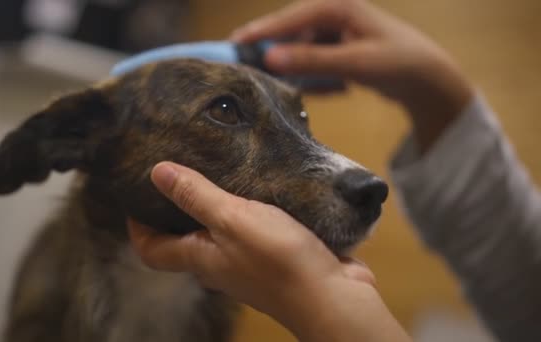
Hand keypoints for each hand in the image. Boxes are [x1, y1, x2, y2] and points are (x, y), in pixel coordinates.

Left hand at [128, 161, 410, 341]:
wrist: (332, 295)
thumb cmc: (278, 258)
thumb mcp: (232, 218)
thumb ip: (195, 195)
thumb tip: (156, 173)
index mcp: (200, 258)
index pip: (152, 250)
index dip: (137, 227)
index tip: (137, 197)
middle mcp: (219, 265)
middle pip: (184, 241)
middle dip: (176, 210)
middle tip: (179, 173)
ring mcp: (248, 264)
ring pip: (220, 235)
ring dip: (215, 208)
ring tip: (219, 172)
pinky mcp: (275, 257)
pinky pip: (251, 233)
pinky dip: (247, 212)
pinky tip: (259, 188)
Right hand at [231, 0, 474, 151]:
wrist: (428, 79)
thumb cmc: (397, 62)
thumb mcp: (354, 62)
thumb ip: (312, 61)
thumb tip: (269, 59)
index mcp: (338, 7)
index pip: (291, 18)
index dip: (262, 31)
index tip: (234, 43)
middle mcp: (335, 15)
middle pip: (292, 31)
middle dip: (269, 47)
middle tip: (240, 61)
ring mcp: (338, 34)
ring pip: (302, 48)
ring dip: (289, 64)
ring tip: (267, 80)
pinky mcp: (342, 51)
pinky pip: (315, 61)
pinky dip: (309, 75)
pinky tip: (310, 90)